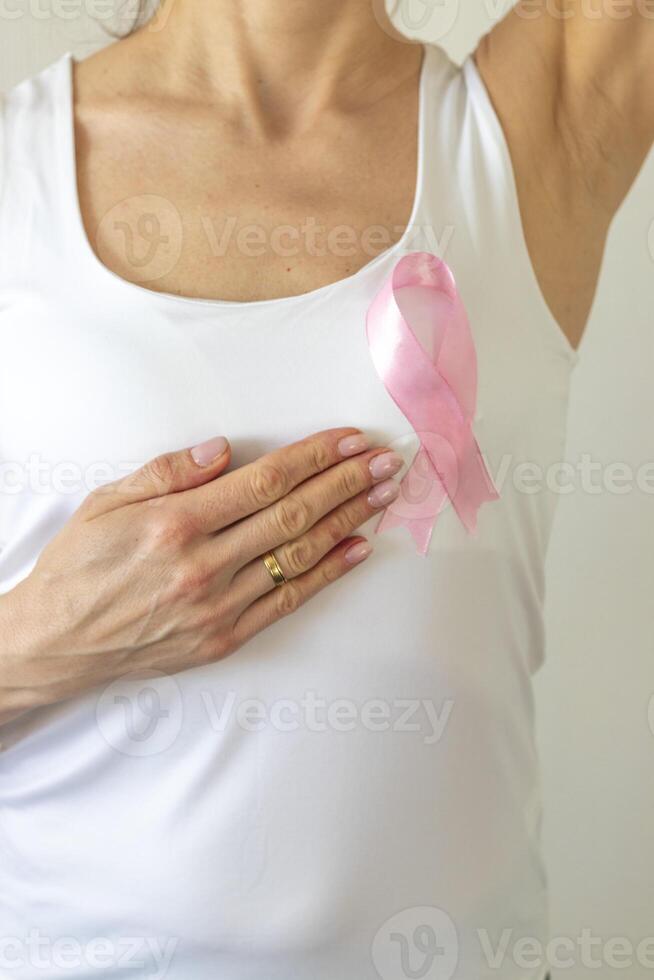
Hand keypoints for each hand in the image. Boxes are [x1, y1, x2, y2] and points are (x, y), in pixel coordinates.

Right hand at [1, 428, 402, 719]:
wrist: (55, 642)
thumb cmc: (78, 566)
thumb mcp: (106, 502)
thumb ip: (168, 472)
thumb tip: (225, 450)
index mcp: (176, 522)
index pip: (265, 481)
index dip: (314, 457)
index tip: (349, 440)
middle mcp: (203, 564)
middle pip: (293, 515)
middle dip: (346, 483)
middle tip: (387, 462)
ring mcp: (217, 605)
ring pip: (298, 556)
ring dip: (347, 522)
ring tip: (383, 497)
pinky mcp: (223, 637)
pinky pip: (286, 601)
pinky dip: (326, 574)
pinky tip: (356, 550)